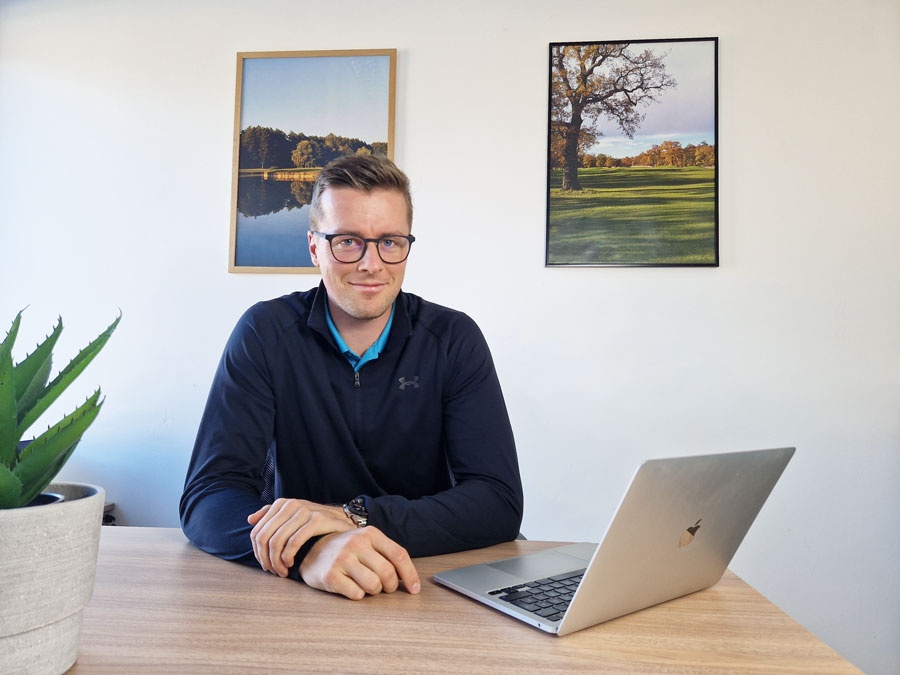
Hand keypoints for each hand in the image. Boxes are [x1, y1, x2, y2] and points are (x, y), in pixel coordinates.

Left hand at [248, 498, 352, 576]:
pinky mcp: (317, 519)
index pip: (257, 532)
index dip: (258, 553)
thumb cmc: (315, 522)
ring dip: (277, 562)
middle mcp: (290, 504)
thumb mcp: (292, 516)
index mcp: (281, 504)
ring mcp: (304, 511)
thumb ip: (271, 516)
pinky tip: (291, 564)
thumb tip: (250, 519)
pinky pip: (294, 541)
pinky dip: (289, 556)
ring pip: (277, 541)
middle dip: (266, 559)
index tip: (266, 566)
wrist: (344, 520)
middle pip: (264, 538)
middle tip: (273, 571)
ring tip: (283, 571)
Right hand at [300, 527, 420, 599]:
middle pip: (387, 573)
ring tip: (367, 585)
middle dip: (390, 586)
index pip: (398, 555)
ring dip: (374, 591)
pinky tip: (351, 586)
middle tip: (384, 587)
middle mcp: (356, 543)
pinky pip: (356, 594)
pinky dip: (358, 595)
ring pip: (373, 585)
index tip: (414, 589)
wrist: (311, 549)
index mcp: (370, 533)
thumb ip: (387, 555)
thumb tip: (409, 580)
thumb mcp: (367, 543)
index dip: (410, 575)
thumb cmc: (346, 549)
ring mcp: (342, 559)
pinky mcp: (330, 576)